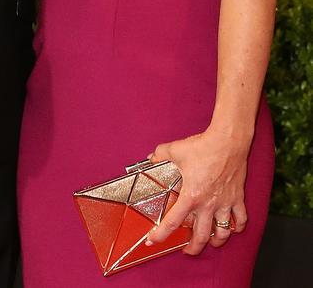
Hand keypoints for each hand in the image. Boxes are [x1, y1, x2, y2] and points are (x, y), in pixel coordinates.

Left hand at [144, 129, 248, 254]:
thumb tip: (151, 158)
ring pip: (222, 233)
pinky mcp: (237, 198)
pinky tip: (232, 228)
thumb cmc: (203, 146)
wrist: (228, 141)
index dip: (161, 234)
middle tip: (187, 250)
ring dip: (216, 241)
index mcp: (191, 196)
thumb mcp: (174, 150)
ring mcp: (224, 203)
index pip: (173, 222)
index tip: (153, 240)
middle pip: (201, 236)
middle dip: (193, 248)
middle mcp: (208, 204)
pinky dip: (237, 227)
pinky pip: (240, 219)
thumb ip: (159, 155)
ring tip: (210, 242)